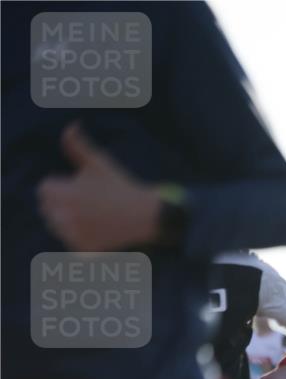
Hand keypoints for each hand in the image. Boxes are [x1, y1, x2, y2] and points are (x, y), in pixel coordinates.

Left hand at [37, 123, 161, 250]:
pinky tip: (98, 232)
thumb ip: (77, 145)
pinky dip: (81, 241)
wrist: (146, 215)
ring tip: (94, 218)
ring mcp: (73, 235)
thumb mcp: (98, 163)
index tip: (82, 189)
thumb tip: (70, 126)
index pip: (44, 190)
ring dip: (70, 223)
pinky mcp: (84, 249)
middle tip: (90, 204)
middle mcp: (64, 216)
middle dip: (63, 205)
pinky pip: (71, 244)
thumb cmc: (120, 186)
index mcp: (62, 193)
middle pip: (48, 209)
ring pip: (58, 227)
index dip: (62, 187)